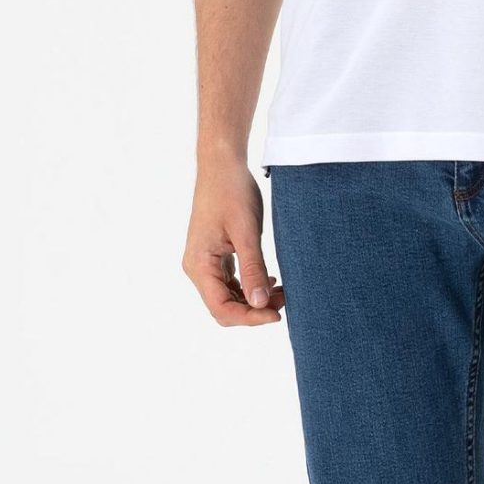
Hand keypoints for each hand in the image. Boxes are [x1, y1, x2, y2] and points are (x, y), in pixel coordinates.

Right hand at [183, 152, 285, 327]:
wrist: (222, 165)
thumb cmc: (232, 192)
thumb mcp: (246, 232)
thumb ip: (253, 270)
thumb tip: (260, 304)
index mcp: (199, 264)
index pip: (221, 308)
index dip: (250, 318)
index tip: (277, 315)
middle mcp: (198, 268)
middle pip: (224, 307)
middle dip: (254, 310)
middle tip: (285, 301)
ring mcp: (205, 262)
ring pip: (229, 296)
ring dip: (255, 299)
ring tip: (283, 292)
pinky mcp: (216, 255)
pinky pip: (231, 282)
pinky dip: (250, 286)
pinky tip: (271, 281)